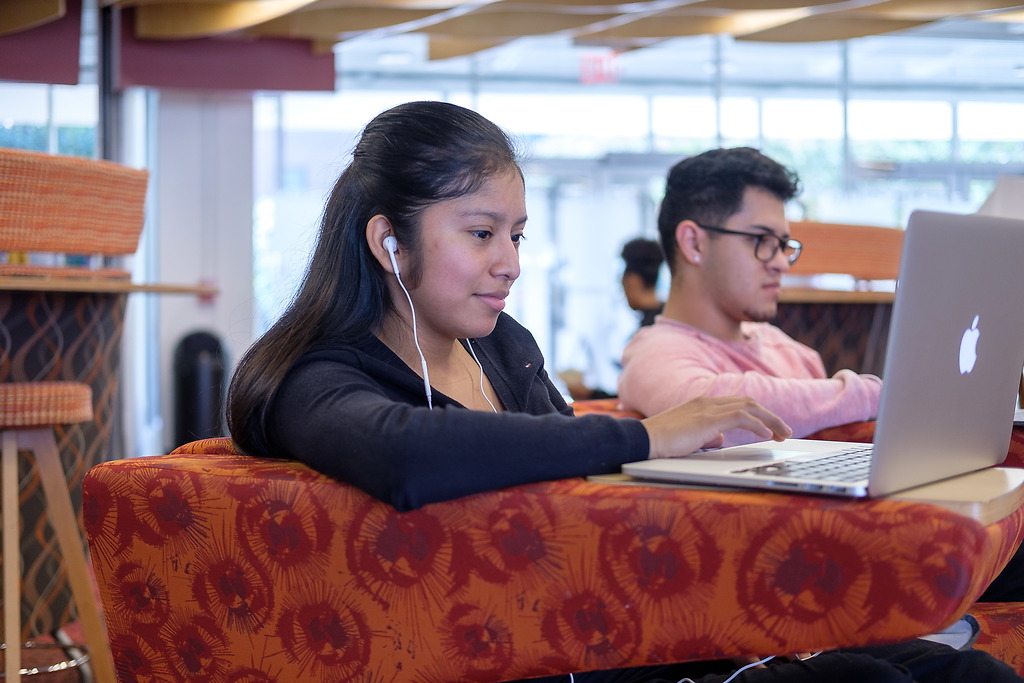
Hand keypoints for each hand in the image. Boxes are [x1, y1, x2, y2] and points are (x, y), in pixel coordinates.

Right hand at [640, 395, 790, 458]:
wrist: (644, 440)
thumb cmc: (662, 441)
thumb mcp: (689, 437)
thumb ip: (706, 435)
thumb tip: (720, 439)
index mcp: (703, 404)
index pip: (738, 403)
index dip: (758, 414)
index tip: (771, 428)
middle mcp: (708, 401)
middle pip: (748, 402)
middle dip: (770, 416)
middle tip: (785, 431)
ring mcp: (708, 408)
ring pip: (749, 407)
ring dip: (770, 420)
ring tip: (783, 434)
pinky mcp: (708, 419)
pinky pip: (741, 417)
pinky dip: (758, 425)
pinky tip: (767, 435)